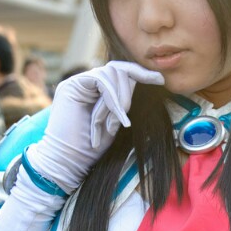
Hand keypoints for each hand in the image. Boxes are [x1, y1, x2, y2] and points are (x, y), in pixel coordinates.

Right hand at [26, 61, 162, 193]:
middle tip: (126, 117)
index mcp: (95, 90)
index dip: (140, 73)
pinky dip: (113, 99)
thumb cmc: (91, 149)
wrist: (69, 162)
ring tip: (117, 123)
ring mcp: (77, 83)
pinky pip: (101, 80)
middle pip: (117, 68)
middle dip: (129, 89)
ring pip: (111, 72)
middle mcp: (85, 83)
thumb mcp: (115, 121)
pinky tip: (116, 117)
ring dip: (121, 99)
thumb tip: (145, 81)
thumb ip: (124, 102)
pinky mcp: (71, 86)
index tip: (160, 80)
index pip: (119, 72)